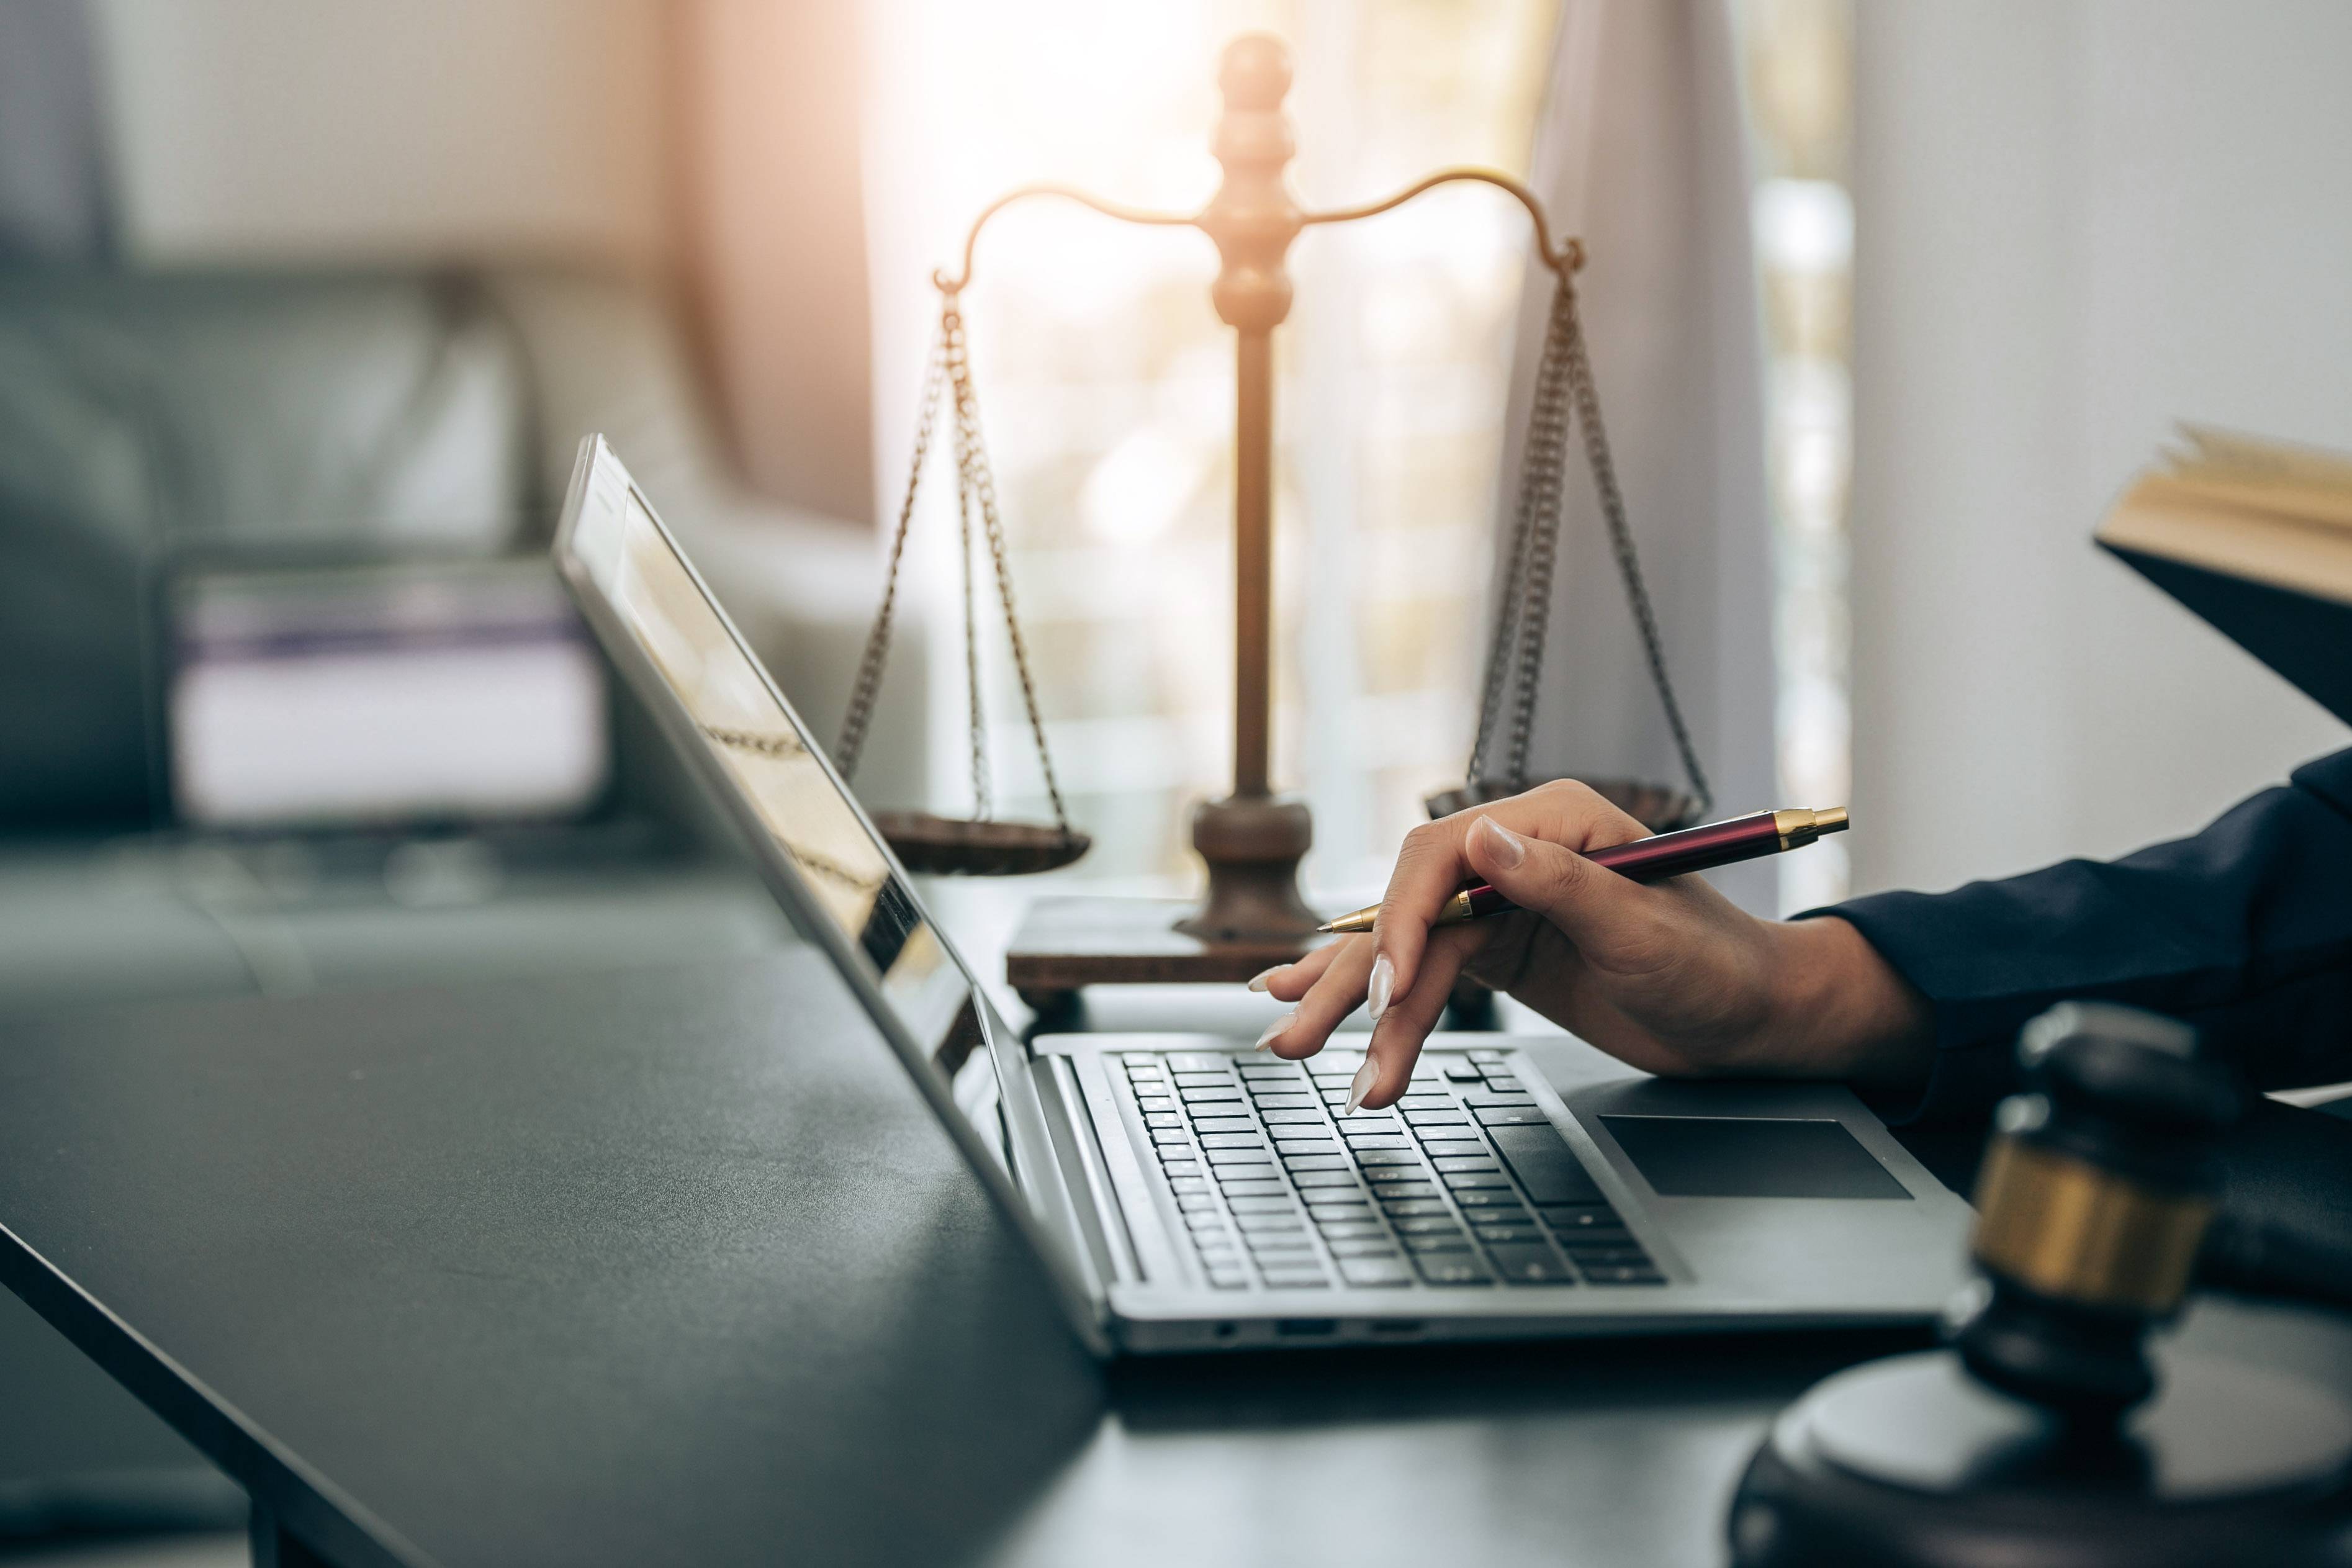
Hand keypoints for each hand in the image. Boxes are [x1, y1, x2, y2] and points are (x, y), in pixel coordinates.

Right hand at [1249, 781, 1930, 1110]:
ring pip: (1408, 953)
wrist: (1751, 1021)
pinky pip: (1426, 980)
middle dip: (1353, 973)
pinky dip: (1383, 1013)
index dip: (1405, 917)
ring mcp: (1503, 905)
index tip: (1392, 984)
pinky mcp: (1499, 951)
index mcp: (1557, 822)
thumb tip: (1485, 836)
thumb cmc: (1719, 964)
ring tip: (1297, 1051)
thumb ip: (1563, 883)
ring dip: (1356, 1007)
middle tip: (1305, 1031)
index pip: (1445, 853)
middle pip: (1410, 906)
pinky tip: (1324, 1020)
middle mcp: (1519, 854)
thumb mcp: (1646, 928)